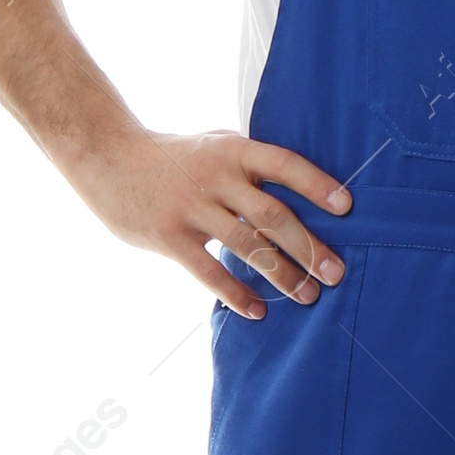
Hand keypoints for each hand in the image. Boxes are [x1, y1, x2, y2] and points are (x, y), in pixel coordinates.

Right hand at [66, 126, 351, 316]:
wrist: (108, 157)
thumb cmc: (175, 157)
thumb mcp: (215, 144)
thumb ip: (253, 165)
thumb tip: (306, 192)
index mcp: (233, 150)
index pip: (284, 164)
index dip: (316, 185)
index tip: (347, 208)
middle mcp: (214, 176)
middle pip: (271, 214)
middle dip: (308, 246)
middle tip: (336, 273)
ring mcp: (190, 206)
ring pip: (245, 246)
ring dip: (281, 274)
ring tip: (308, 296)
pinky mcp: (168, 235)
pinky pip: (208, 271)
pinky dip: (235, 293)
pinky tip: (258, 309)